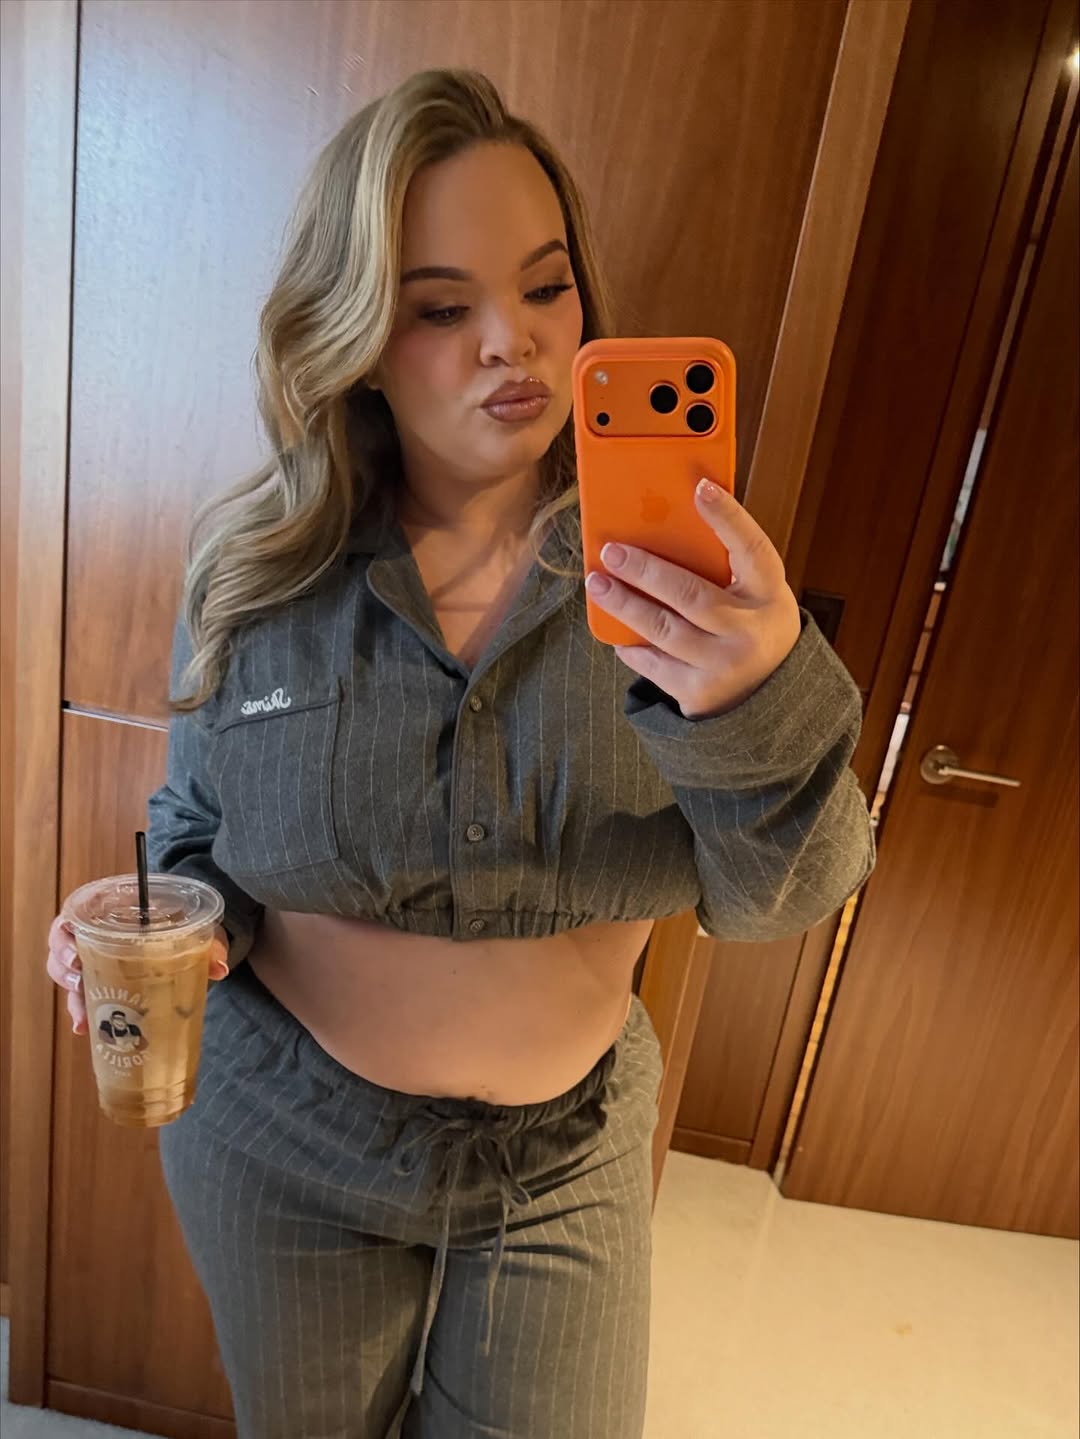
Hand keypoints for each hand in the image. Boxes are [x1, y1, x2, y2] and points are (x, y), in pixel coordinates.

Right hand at [47, 915, 230, 1036]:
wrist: (183, 936)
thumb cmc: (180, 924)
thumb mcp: (193, 928)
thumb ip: (206, 944)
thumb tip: (220, 968)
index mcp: (106, 912)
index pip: (72, 918)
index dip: (64, 935)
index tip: (75, 952)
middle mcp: (91, 936)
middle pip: (61, 949)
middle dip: (63, 967)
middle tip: (78, 979)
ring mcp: (92, 961)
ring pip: (66, 976)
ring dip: (70, 995)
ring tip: (82, 1015)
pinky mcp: (97, 984)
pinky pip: (80, 997)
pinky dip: (80, 1013)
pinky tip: (83, 1029)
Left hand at [584, 477, 801, 718]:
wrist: (768, 696)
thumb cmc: (750, 625)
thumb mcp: (755, 593)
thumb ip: (724, 564)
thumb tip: (664, 521)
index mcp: (769, 593)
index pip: (752, 548)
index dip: (727, 517)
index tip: (700, 488)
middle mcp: (750, 630)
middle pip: (691, 594)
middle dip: (645, 571)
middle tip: (612, 551)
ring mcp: (723, 665)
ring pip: (663, 630)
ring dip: (624, 604)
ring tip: (597, 583)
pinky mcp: (698, 692)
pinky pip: (653, 665)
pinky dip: (631, 646)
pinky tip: (616, 633)